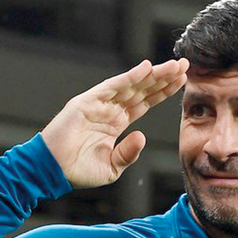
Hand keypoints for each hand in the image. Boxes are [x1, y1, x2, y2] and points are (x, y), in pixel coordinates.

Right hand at [41, 58, 188, 187]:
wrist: (52, 171)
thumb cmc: (77, 171)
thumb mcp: (111, 168)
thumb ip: (128, 154)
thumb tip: (142, 137)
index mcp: (116, 123)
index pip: (145, 103)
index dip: (163, 92)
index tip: (182, 82)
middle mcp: (110, 110)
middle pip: (142, 90)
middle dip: (163, 78)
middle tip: (185, 66)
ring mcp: (99, 104)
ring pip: (132, 85)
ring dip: (153, 75)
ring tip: (174, 66)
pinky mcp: (87, 102)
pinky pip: (112, 87)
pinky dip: (129, 77)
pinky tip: (146, 68)